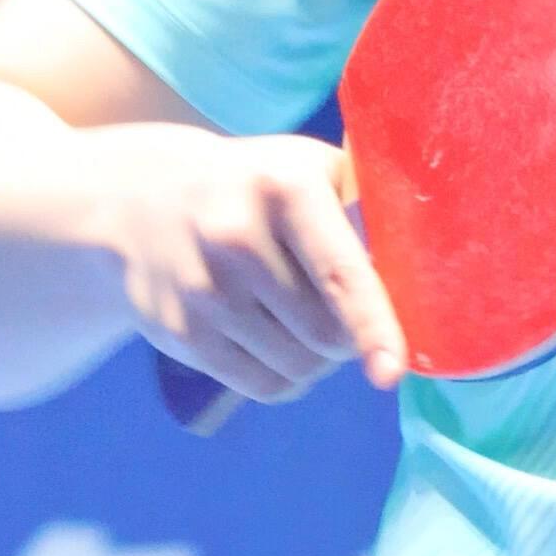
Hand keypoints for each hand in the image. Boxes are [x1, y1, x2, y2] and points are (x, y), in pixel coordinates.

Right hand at [92, 125, 402, 401]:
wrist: (132, 200)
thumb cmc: (252, 186)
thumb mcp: (306, 169)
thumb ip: (364, 206)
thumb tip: (423, 261)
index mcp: (281, 187)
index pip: (338, 271)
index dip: (372, 324)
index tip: (389, 372)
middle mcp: (235, 236)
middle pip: (326, 332)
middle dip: (350, 337)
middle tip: (340, 310)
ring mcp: (202, 289)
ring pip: (299, 366)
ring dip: (318, 359)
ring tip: (300, 319)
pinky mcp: (178, 332)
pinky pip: (263, 386)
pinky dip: (288, 378)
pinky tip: (277, 343)